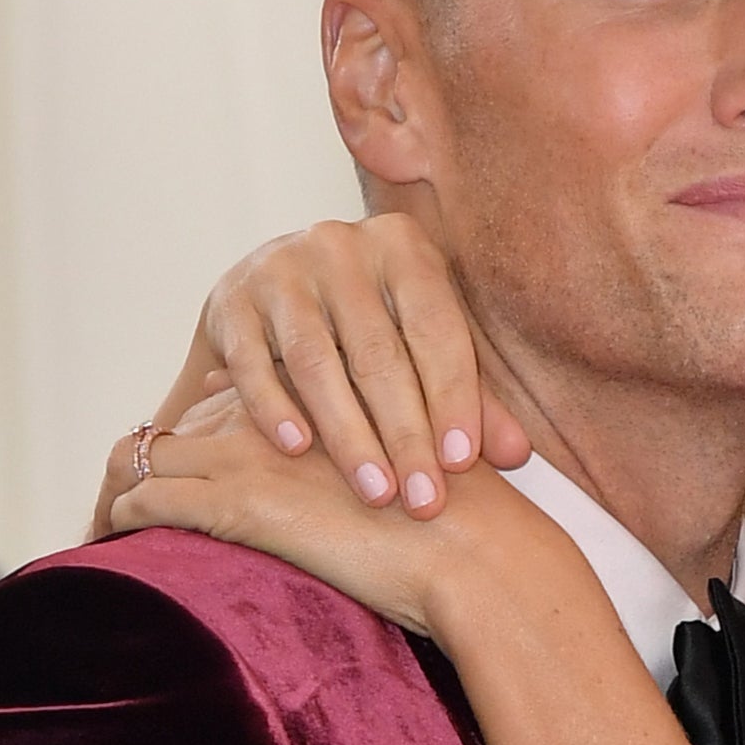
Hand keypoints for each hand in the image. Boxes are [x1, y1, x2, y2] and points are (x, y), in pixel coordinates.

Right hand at [98, 214, 530, 536]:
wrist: (273, 291)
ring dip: (348, 433)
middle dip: (405, 432)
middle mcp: (340, 245)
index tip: (462, 462)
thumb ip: (468, 396)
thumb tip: (516, 455)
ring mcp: (279, 269)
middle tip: (423, 499)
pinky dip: (273, 406)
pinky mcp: (229, 301)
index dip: (454, 396)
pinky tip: (298, 450)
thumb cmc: (370, 325)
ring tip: (375, 491)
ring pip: (317, 360)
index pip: (437, 328)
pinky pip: (252, 361)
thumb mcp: (423, 344)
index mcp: (403, 246)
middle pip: (380, 350)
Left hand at [107, 388, 577, 640]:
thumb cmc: (464, 525)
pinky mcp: (236, 500)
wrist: (478, 554)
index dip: (197, 432)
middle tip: (119, 505)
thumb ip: (371, 455)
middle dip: (143, 461)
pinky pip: (142, 498)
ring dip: (115, 489)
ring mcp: (252, 452)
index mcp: (320, 397)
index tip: (180, 471)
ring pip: (141, 453)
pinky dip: (117, 522)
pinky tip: (115, 549)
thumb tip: (343, 481)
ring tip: (105, 530)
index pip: (227, 397)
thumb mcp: (413, 465)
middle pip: (176, 422)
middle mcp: (278, 411)